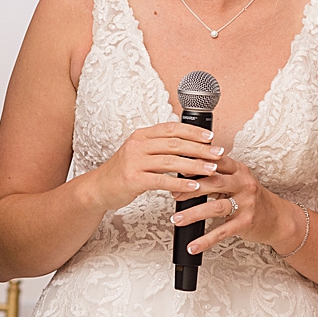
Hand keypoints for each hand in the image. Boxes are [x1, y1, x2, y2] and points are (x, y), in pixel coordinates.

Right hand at [80, 121, 224, 211]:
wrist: (99, 188)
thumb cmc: (124, 171)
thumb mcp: (139, 153)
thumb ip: (160, 147)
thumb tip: (191, 146)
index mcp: (141, 135)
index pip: (171, 128)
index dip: (193, 131)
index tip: (211, 137)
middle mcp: (137, 145)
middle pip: (175, 144)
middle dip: (200, 149)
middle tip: (218, 154)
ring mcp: (134, 162)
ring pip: (171, 162)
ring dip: (194, 166)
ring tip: (211, 170)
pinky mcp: (133, 179)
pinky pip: (162, 181)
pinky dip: (180, 184)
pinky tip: (193, 186)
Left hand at [168, 153, 300, 255]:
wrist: (278, 218)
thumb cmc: (250, 197)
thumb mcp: (237, 180)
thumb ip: (216, 175)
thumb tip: (183, 173)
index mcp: (239, 170)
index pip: (216, 161)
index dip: (196, 162)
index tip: (177, 166)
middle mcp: (244, 184)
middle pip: (214, 182)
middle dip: (190, 188)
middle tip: (172, 194)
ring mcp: (246, 204)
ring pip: (216, 207)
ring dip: (193, 214)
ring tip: (176, 219)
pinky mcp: (246, 223)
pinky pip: (222, 232)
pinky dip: (205, 240)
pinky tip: (193, 246)